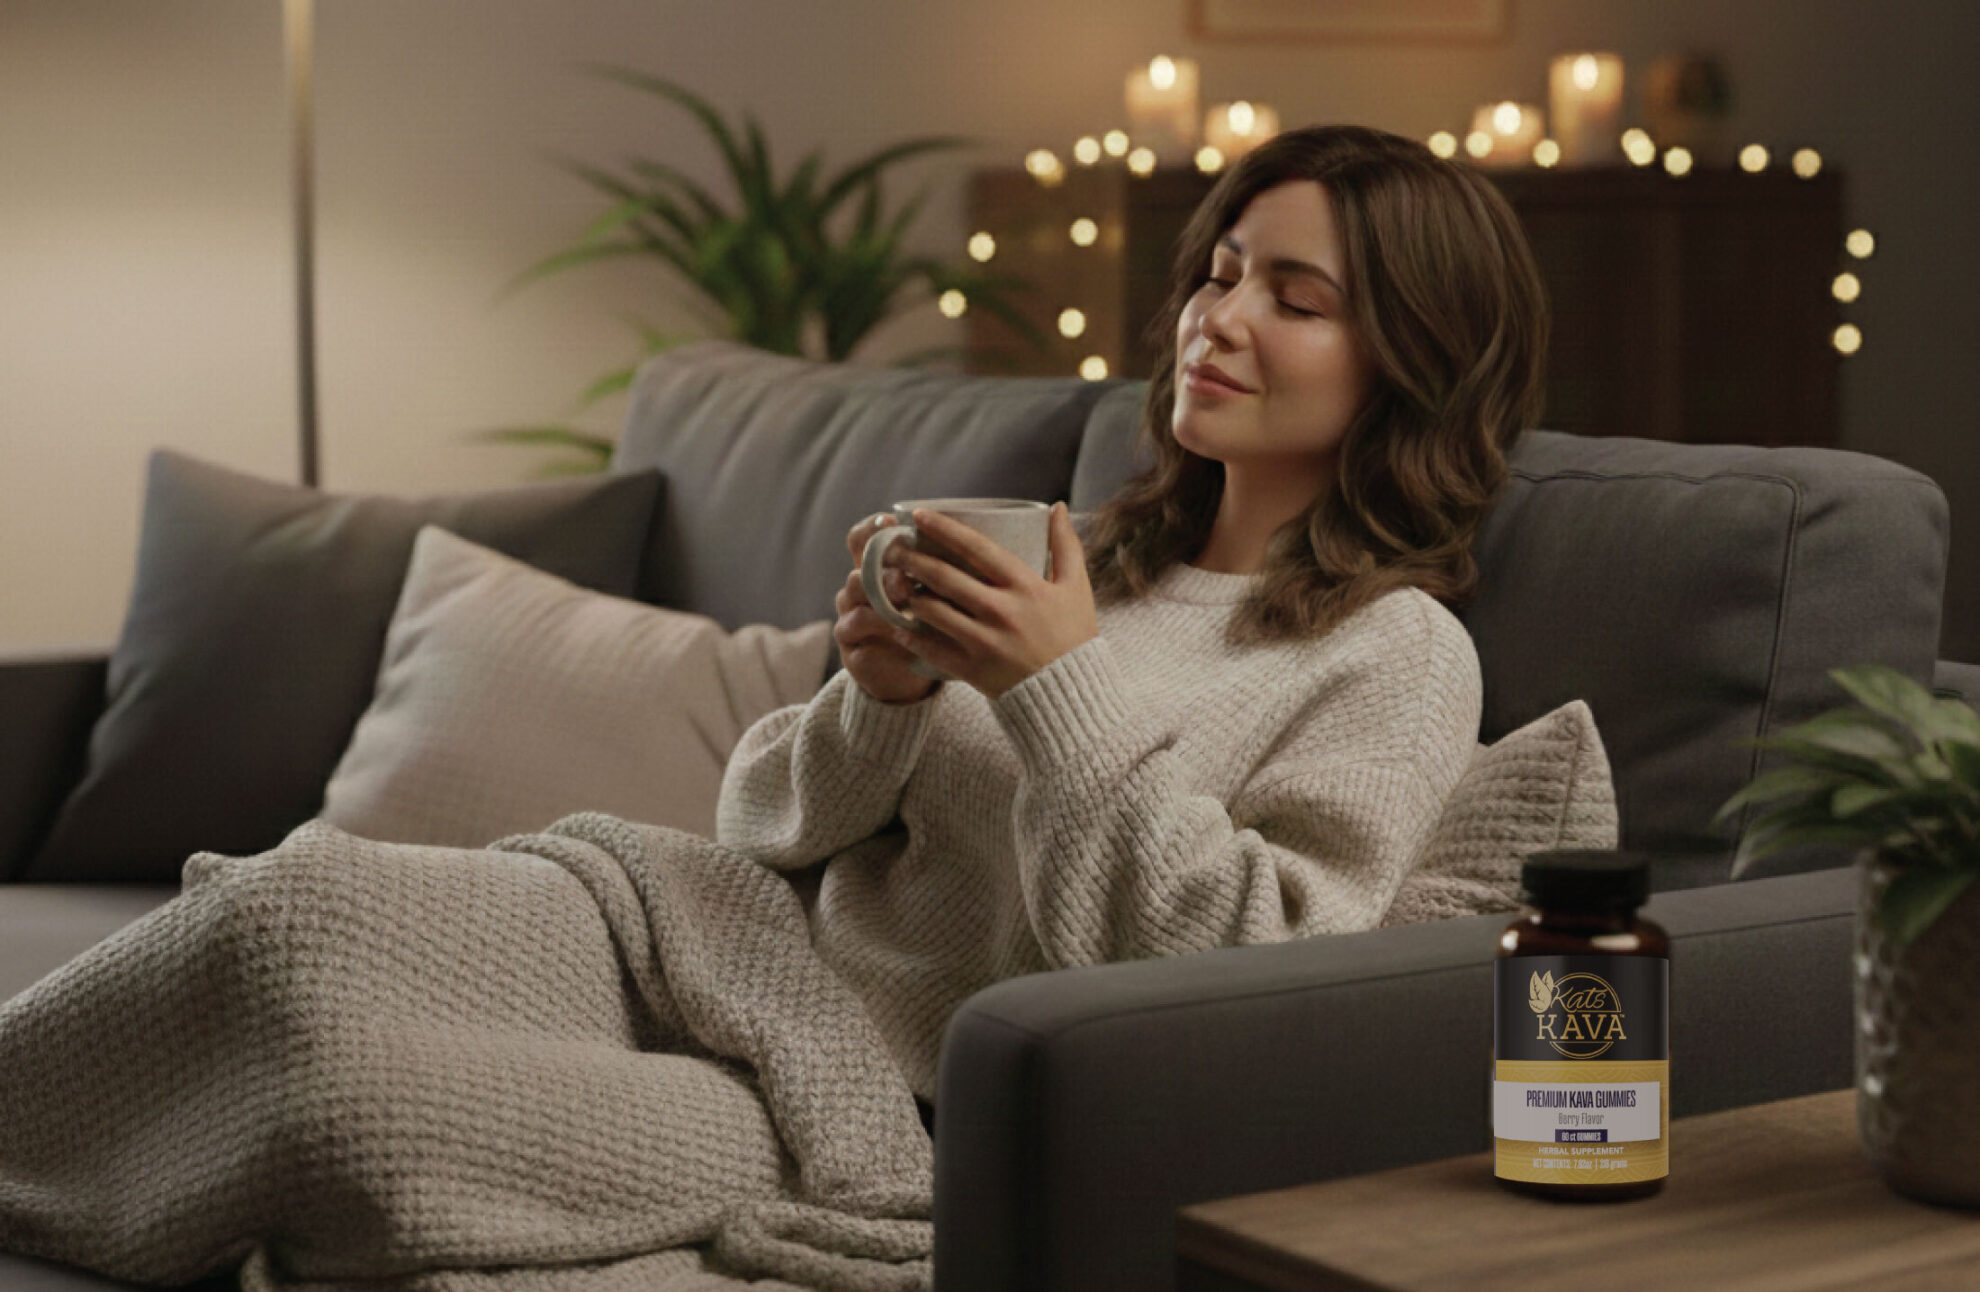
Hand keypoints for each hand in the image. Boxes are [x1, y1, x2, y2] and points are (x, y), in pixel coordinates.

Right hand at [835, 512, 945, 705]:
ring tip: (904, 613)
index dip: (873, 529)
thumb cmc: (934, 622)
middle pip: (857, 573)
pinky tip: (902, 644)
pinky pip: (861, 646)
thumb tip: (972, 539)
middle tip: (905, 580)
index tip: (893, 522)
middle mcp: (857, 591)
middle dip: (881, 574)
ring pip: (854, 607)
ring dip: (879, 609)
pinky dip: (882, 644)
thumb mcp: (941, 591)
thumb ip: (945, 566)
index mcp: (875, 568)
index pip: (862, 538)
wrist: (914, 671)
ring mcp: (851, 622)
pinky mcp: (854, 654)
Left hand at [889, 503, 1097, 701]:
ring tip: (893, 583)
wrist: (1073, 697)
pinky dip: (911, 636)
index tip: (918, 515)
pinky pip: (932, 648)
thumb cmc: (1074, 636)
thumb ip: (1065, 545)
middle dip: (911, 559)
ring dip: (907, 594)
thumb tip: (1057, 506)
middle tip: (890, 548)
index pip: (977, 548)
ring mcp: (985, 642)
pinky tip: (900, 626)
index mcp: (1026, 586)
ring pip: (932, 611)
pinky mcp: (973, 670)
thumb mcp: (1076, 587)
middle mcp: (1002, 611)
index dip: (944, 528)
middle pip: (944, 577)